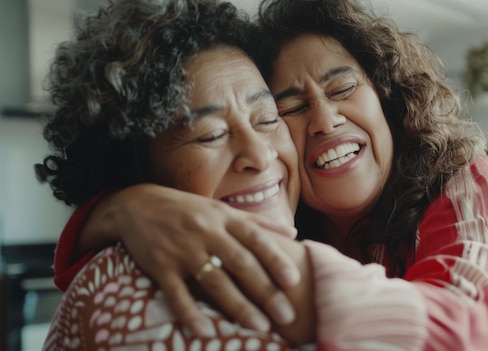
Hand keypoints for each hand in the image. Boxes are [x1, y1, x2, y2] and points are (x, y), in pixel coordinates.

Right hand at [81, 184, 300, 335]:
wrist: (136, 205)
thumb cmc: (188, 210)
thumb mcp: (222, 209)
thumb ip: (257, 223)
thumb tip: (294, 234)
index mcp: (224, 218)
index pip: (255, 239)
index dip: (275, 259)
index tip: (294, 280)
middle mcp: (206, 232)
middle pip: (240, 263)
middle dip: (265, 290)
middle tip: (287, 316)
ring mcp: (183, 249)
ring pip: (214, 281)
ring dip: (238, 305)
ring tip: (260, 327)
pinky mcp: (160, 265)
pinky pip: (176, 292)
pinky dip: (190, 313)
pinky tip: (206, 332)